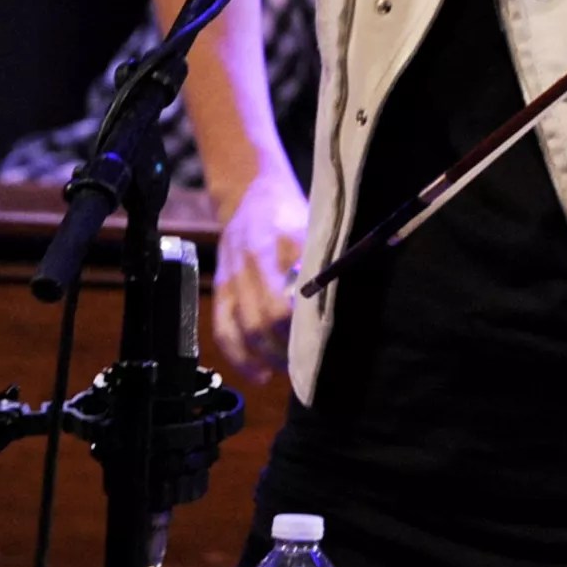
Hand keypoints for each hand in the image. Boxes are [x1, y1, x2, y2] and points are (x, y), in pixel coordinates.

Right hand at [210, 167, 306, 381]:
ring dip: (268, 356)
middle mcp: (249, 264)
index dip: (305, 324)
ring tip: (292, 372)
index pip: (289, 295)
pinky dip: (240, 357)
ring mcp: (230, 279)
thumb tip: (346, 292)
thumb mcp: (313, 224)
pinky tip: (260, 374)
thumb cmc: (291, 212)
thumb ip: (325, 257)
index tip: (327, 341)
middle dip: (288, 347)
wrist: (250, 193)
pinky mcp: (220, 290)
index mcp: (276, 244)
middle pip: (264, 318)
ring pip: (244, 329)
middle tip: (315, 364)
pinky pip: (222, 330)